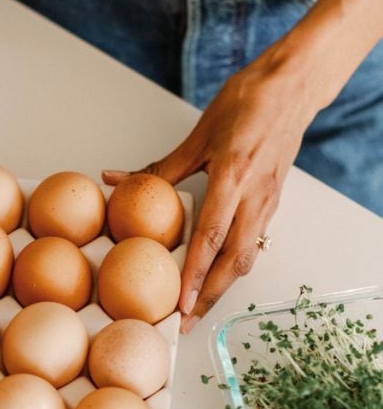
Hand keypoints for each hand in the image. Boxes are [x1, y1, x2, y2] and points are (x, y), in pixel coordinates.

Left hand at [103, 50, 318, 331]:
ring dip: (223, 286)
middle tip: (188, 322)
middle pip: (233, 261)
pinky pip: (253, 242)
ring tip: (199, 307)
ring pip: (247, 256)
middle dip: (210, 297)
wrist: (293, 86)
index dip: (195, 273)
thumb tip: (116, 182)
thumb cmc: (248, 101)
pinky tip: (218, 274)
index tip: (181, 302)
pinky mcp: (273, 201)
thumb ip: (160, 168)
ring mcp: (268, 202)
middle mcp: (255, 196)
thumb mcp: (199, 134)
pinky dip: (235, 265)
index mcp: (233, 177)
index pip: (211, 236)